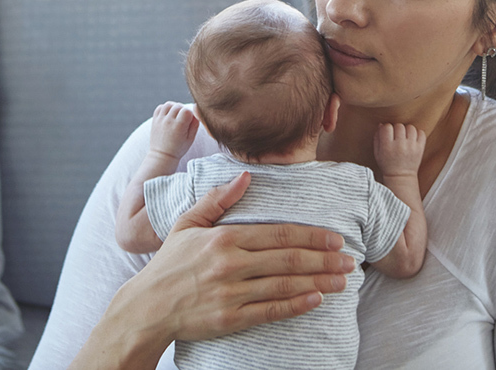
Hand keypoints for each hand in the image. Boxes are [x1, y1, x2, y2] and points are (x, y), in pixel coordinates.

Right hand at [74, 173, 354, 367]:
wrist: (145, 308)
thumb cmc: (169, 264)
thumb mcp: (188, 223)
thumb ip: (218, 199)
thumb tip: (246, 175)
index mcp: (225, 238)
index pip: (279, 233)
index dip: (312, 235)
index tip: (336, 238)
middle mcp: (230, 264)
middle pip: (288, 258)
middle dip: (324, 259)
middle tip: (350, 260)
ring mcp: (231, 293)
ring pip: (284, 285)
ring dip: (318, 282)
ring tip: (342, 281)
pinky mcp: (229, 319)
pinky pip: (269, 311)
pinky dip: (295, 305)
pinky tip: (315, 300)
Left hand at [148, 101, 198, 163]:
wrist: (162, 155)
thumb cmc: (179, 148)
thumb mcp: (191, 138)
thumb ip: (195, 124)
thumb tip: (196, 111)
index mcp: (179, 126)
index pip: (187, 110)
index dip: (191, 113)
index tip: (190, 120)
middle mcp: (168, 121)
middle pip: (178, 106)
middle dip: (183, 110)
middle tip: (184, 119)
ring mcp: (160, 120)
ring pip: (169, 104)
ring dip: (175, 107)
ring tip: (177, 115)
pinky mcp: (155, 120)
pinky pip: (160, 107)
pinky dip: (166, 108)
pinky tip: (169, 115)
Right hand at [373, 123, 425, 177]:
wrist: (401, 177)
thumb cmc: (387, 164)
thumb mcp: (377, 153)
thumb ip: (377, 138)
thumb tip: (381, 124)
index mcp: (387, 147)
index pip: (387, 127)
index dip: (386, 128)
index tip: (387, 133)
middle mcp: (400, 146)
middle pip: (399, 126)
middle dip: (396, 129)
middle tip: (396, 136)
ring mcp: (411, 147)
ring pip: (410, 127)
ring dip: (407, 130)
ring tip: (404, 136)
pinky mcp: (420, 148)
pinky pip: (421, 133)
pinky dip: (417, 133)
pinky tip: (412, 138)